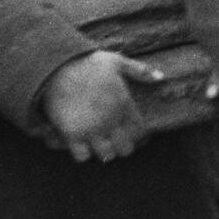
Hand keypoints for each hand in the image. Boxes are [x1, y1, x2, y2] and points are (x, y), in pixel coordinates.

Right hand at [41, 50, 162, 162]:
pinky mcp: (72, 135)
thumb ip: (140, 71)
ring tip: (99, 142)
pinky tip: (82, 143)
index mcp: (124, 103)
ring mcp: (92, 129)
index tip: (131, 132)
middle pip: (125, 149)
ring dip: (104, 151)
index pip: (139, 131)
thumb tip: (161, 77)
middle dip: (122, 146)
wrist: (57, 68)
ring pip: (106, 155)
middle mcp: (110, 119)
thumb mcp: (118, 62)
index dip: (137, 135)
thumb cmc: (88, 63)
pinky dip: (83, 153)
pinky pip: (82, 156)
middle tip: (114, 140)